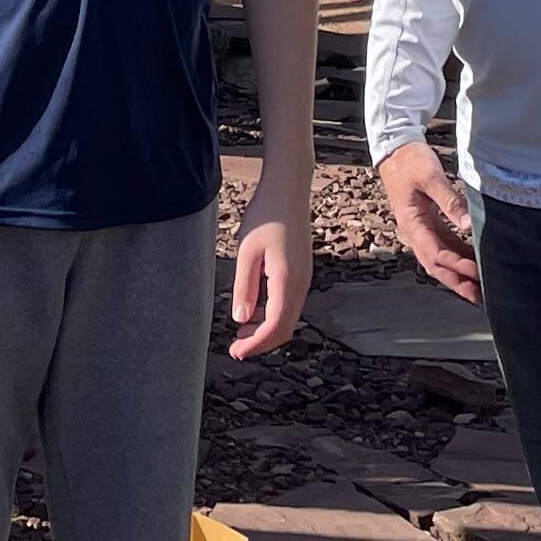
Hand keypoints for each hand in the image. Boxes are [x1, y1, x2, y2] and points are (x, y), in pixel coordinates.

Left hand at [228, 177, 309, 360]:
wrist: (289, 188)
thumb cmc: (266, 214)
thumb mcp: (246, 250)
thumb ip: (244, 286)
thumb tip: (241, 319)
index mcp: (287, 280)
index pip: (275, 326)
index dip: (256, 344)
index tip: (236, 352)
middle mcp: (301, 283)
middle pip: (286, 328)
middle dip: (262, 342)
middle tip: (236, 349)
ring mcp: (304, 277)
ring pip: (289, 317)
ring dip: (267, 330)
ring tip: (240, 334)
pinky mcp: (301, 271)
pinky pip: (290, 303)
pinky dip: (273, 315)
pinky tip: (253, 310)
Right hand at [377, 139, 479, 302]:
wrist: (395, 150)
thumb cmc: (410, 161)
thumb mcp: (430, 177)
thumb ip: (449, 201)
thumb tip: (469, 225)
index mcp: (411, 223)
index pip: (435, 252)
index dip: (456, 265)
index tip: (477, 272)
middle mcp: (413, 231)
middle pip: (434, 265)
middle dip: (456, 282)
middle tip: (478, 297)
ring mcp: (420, 229)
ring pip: (438, 259)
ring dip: (456, 274)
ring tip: (478, 288)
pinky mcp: (427, 223)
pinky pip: (442, 246)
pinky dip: (456, 258)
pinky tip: (472, 263)